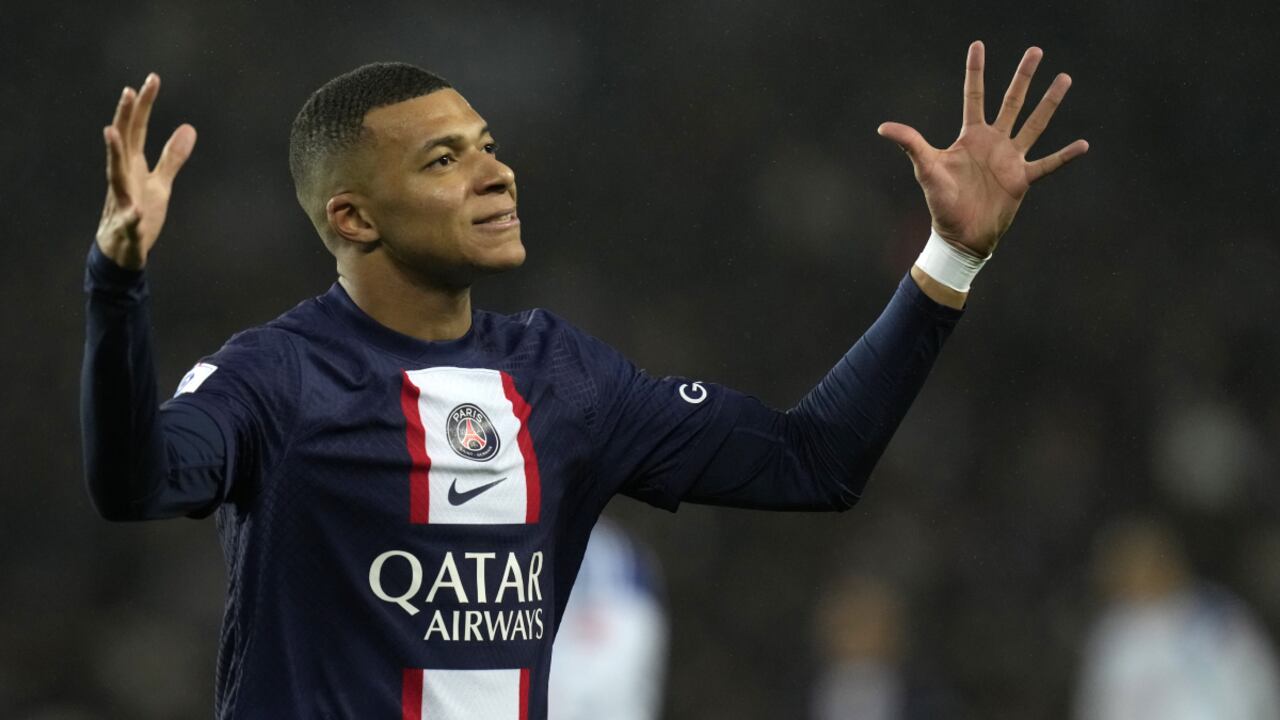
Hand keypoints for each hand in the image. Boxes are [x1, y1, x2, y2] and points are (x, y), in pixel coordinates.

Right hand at [96, 74, 196, 269]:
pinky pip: (129, 221)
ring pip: (115, 174)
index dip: (144, 105)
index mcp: (133, 164)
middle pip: (124, 142)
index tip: (152, 79)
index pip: (137, 129)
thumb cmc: (139, 210)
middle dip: (125, 117)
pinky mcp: (127, 226)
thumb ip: (172, 156)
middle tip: (129, 91)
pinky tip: (137, 212)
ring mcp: (123, 200)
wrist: (121, 248)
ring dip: (114, 153)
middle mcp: (124, 176)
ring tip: (111, 131)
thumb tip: (188, 128)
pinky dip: (132, 216)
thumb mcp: (161, 183)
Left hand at [878, 41, 1087, 256]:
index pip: (974, 96)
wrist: (960, 235)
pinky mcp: (1022, 179)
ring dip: (1049, 103)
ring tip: (1064, 78)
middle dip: (1023, 76)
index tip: (978, 45)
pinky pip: (1048, 164)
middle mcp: (994, 142)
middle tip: (1035, 50)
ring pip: (1034, 124)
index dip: (976, 71)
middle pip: (1012, 101)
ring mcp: (1010, 159)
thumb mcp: (926, 168)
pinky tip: (1084, 144)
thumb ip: (911, 144)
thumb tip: (882, 127)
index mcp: (971, 136)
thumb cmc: (941, 202)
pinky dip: (1065, 156)